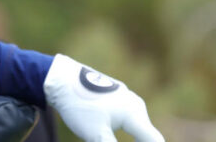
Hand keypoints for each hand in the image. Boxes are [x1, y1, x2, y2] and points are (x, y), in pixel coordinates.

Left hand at [43, 54, 163, 141]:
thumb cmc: (79, 106)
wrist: (61, 79)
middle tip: (110, 139)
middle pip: (148, 135)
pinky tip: (110, 135)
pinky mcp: (118, 98)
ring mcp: (127, 99)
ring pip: (138, 127)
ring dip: (136, 139)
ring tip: (108, 137)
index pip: (154, 140)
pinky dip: (127, 131)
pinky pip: (129, 119)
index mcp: (134, 114)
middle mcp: (136, 105)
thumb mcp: (95, 134)